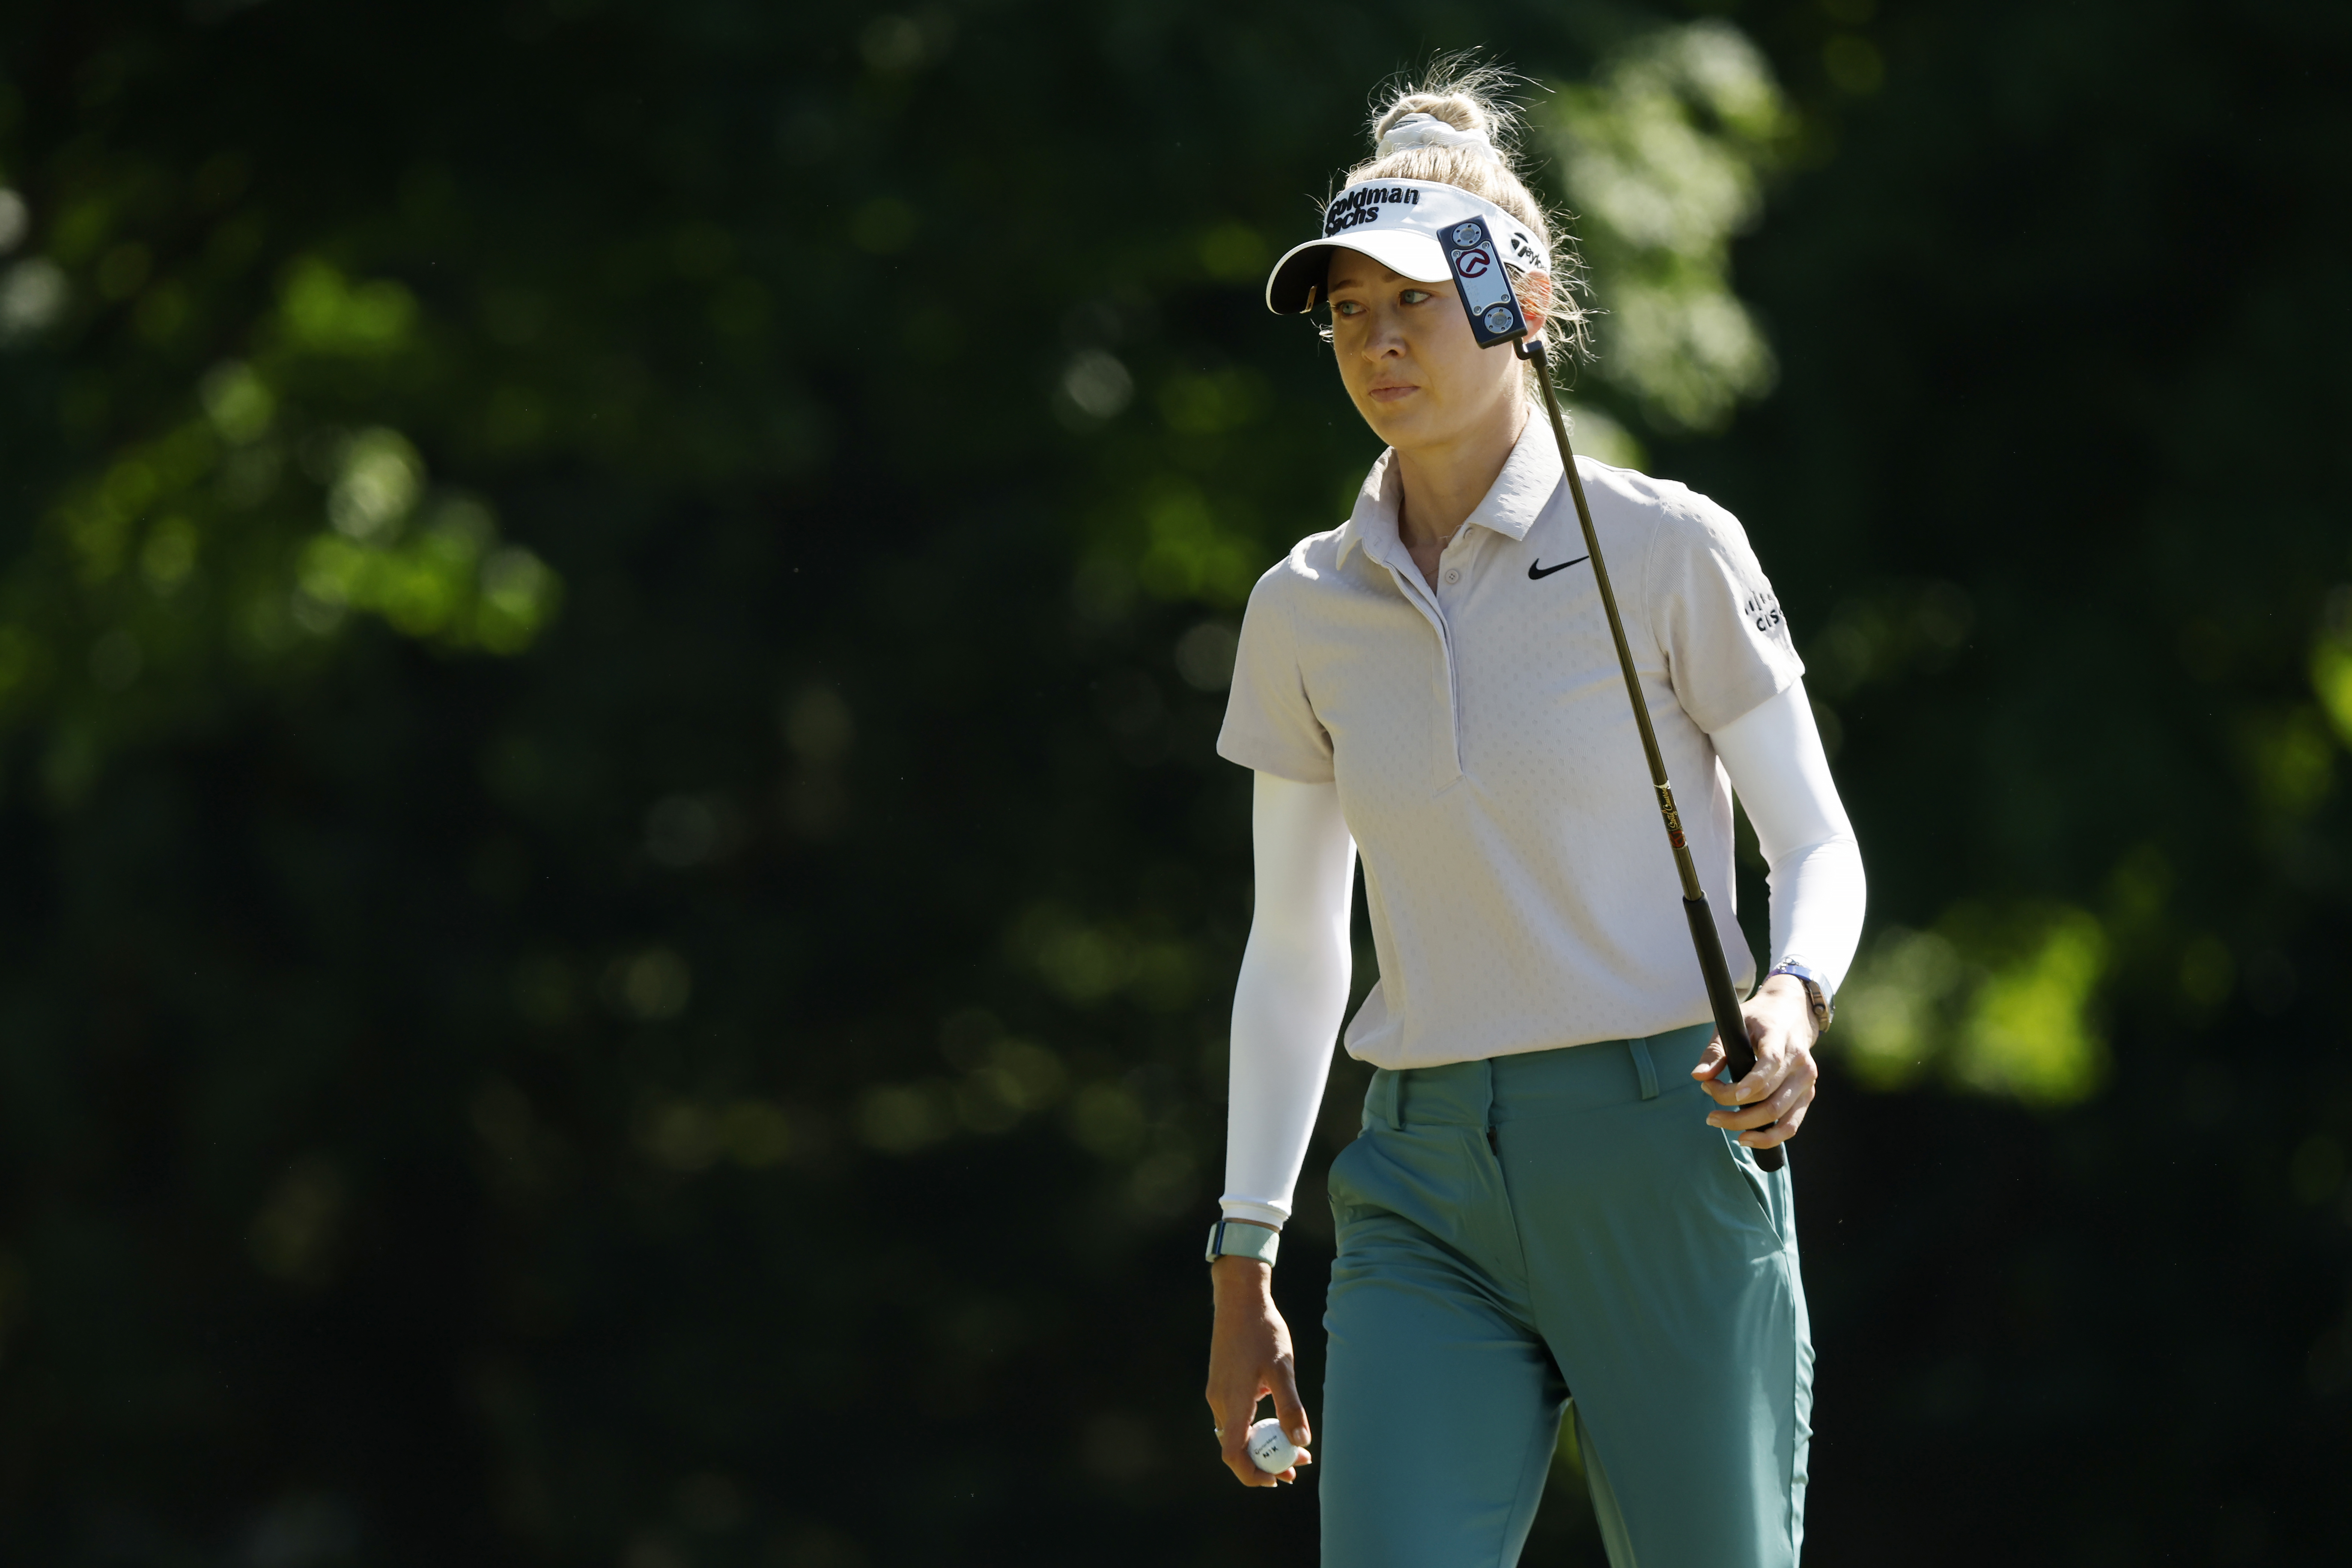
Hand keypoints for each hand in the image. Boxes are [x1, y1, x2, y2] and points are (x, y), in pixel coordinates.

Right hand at [1203, 1246, 1312, 1487]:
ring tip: (1295, 1445)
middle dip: (1266, 1462)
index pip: (1233, 1454)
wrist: (1239, 1298)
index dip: (1252, 1474)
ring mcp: (1218, 1392)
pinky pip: (1235, 1416)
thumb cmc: (1262, 1331)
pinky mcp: (1221, 1383)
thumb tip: (1301, 1442)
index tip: (1276, 1479)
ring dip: (1263, 1444)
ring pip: (1237, 1431)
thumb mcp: (1282, 1369)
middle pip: (1237, 1447)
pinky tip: (1276, 1414)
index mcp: (1232, 1402)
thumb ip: (1290, 1407)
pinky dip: (1255, 1426)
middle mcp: (1220, 1402)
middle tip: (1297, 1466)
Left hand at [1689, 974, 1819, 1150]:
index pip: (1770, 1065)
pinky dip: (1769, 1137)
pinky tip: (1746, 1137)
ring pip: (1781, 1117)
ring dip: (1748, 1127)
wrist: (1791, 1014)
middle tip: (1709, 1112)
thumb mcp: (1732, 1024)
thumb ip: (1715, 1051)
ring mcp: (1807, 1082)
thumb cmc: (1757, 1019)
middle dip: (1735, 1110)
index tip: (1719, 1092)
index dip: (1748, 1084)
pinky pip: (1791, 1125)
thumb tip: (1698, 1077)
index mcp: (1782, 1040)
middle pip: (1770, 1099)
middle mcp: (1801, 1064)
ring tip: (1720, 1123)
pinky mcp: (1807, 1095)